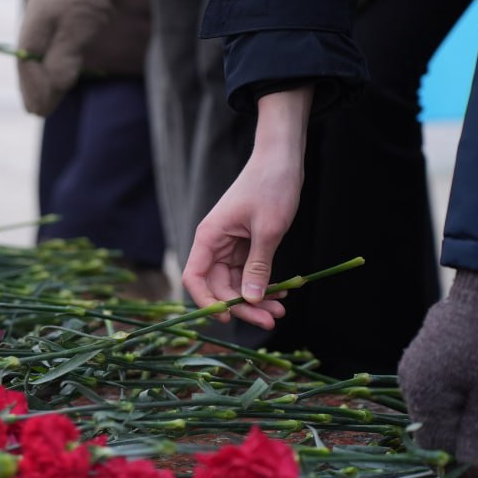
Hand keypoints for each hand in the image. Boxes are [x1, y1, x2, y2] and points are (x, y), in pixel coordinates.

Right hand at [17, 0, 141, 115]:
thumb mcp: (78, 30)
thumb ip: (64, 59)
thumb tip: (55, 86)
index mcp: (34, 21)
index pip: (26, 61)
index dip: (31, 87)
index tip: (38, 109)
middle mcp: (35, 21)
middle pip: (28, 61)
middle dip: (33, 88)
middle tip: (38, 112)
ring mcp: (44, 20)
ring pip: (37, 57)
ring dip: (41, 81)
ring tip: (45, 106)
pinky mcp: (57, 22)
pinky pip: (48, 50)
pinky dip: (50, 68)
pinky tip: (55, 83)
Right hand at [182, 88, 311, 328]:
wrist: (282, 158)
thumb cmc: (271, 185)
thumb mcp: (268, 229)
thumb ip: (258, 266)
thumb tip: (251, 299)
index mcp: (209, 237)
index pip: (195, 278)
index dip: (207, 301)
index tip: (228, 318)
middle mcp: (214, 244)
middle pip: (218, 286)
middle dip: (243, 306)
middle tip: (271, 320)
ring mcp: (230, 246)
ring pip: (235, 283)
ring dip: (256, 299)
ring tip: (280, 310)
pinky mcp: (245, 245)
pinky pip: (248, 273)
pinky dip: (263, 284)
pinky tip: (282, 293)